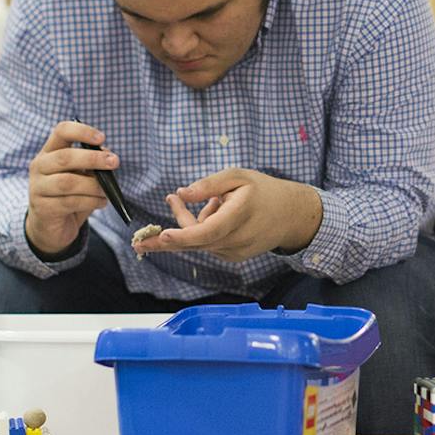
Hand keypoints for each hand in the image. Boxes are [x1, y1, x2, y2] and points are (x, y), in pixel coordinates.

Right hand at [23, 121, 119, 255]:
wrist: (49, 227)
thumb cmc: (68, 196)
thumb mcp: (80, 176)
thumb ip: (91, 164)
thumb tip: (108, 155)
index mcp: (49, 152)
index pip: (61, 132)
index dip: (82, 131)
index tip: (102, 138)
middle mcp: (39, 167)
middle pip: (65, 157)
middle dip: (93, 159)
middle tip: (114, 162)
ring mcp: (37, 188)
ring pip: (68, 182)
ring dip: (93, 185)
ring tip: (107, 191)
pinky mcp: (43, 208)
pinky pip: (70, 202)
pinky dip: (91, 202)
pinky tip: (101, 202)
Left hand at [132, 169, 323, 261]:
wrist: (290, 216)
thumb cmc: (262, 191)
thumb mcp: (238, 177)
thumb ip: (209, 184)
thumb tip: (182, 193)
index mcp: (238, 215)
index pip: (207, 231)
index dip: (183, 235)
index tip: (163, 235)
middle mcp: (236, 240)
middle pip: (194, 242)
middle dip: (167, 238)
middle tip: (143, 234)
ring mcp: (235, 252)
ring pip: (200, 242)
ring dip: (195, 223)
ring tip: (216, 201)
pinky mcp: (233, 257)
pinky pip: (208, 245)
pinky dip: (205, 231)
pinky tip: (222, 215)